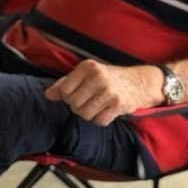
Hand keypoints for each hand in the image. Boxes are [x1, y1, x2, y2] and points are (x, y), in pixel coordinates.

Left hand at [45, 60, 161, 125]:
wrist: (138, 82)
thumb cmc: (106, 78)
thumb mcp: (85, 74)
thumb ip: (65, 83)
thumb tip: (48, 95)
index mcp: (87, 67)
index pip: (64, 90)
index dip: (66, 96)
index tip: (75, 94)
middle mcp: (98, 77)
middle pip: (73, 103)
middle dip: (77, 106)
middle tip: (86, 102)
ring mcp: (109, 91)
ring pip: (85, 114)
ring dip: (88, 114)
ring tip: (95, 106)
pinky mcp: (119, 105)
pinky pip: (99, 121)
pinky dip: (100, 120)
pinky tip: (105, 111)